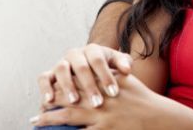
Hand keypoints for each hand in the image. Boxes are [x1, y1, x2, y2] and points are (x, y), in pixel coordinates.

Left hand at [31, 73, 161, 128]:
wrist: (156, 116)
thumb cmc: (141, 98)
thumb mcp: (127, 80)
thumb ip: (112, 73)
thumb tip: (99, 69)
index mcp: (104, 82)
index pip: (76, 81)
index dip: (60, 85)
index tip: (48, 91)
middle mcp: (100, 97)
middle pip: (68, 98)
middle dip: (51, 102)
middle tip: (37, 108)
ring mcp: (101, 114)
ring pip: (69, 116)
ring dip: (50, 119)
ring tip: (36, 121)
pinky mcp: (105, 129)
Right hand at [37, 43, 132, 107]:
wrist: (88, 67)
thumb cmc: (106, 67)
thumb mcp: (117, 62)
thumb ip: (123, 63)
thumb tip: (127, 70)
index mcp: (93, 49)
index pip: (99, 61)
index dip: (106, 76)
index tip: (114, 92)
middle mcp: (75, 53)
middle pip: (81, 67)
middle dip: (89, 86)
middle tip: (97, 102)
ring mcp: (61, 62)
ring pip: (61, 70)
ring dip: (67, 86)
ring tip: (74, 101)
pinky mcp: (49, 72)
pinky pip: (43, 78)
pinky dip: (45, 88)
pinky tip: (50, 101)